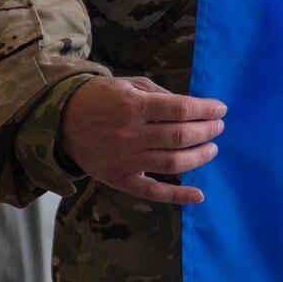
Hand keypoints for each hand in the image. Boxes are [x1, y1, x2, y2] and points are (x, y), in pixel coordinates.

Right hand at [59, 75, 225, 204]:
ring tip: (212, 148)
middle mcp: (130, 135)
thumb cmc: (101, 99)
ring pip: (173, 163)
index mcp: (133, 107)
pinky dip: (178, 195)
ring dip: (200, 156)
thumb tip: (193, 108)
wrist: (62, 121)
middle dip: (207, 130)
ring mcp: (125, 160)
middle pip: (181, 136)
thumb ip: (160, 95)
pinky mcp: (119, 180)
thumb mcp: (129, 85)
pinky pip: (153, 193)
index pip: (181, 109)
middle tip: (218, 126)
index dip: (206, 109)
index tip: (220, 109)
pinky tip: (199, 194)